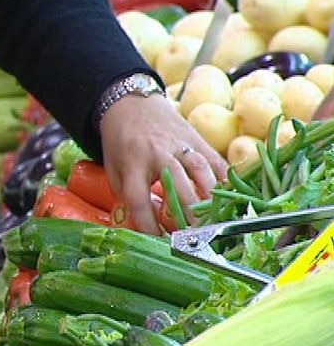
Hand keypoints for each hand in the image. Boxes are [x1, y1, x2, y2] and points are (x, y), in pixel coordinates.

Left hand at [99, 93, 228, 234]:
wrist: (131, 103)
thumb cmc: (121, 142)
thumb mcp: (113, 169)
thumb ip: (125, 196)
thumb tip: (141, 228)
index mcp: (133, 163)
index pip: (140, 200)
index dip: (148, 225)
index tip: (158, 242)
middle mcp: (159, 154)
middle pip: (177, 187)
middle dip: (188, 217)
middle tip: (195, 240)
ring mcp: (181, 145)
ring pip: (202, 173)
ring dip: (211, 201)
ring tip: (217, 225)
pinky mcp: (198, 140)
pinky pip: (217, 163)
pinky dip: (226, 183)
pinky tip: (231, 201)